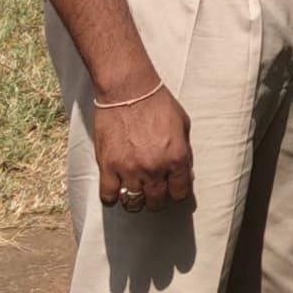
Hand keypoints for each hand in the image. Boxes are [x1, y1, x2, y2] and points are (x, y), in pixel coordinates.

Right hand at [89, 85, 192, 213]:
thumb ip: (183, 151)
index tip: (172, 189)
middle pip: (158, 202)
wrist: (128, 89)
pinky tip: (116, 189)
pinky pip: (109, 196)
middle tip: (154, 190)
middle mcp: (155, 168)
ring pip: (134, 203)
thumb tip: (184, 171)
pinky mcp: (108, 166)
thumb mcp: (182, 125)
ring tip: (136, 191)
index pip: (180, 193)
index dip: (177, 192)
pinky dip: (113, 197)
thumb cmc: (156, 102)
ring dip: (136, 200)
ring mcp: (130, 169)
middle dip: (158, 198)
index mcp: (177, 158)